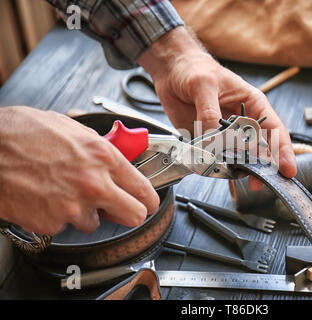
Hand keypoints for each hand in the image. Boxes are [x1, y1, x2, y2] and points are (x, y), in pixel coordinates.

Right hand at [0, 107, 158, 234]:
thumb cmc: (23, 134)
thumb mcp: (74, 130)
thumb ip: (102, 148)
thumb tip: (119, 159)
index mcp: (103, 157)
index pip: (144, 190)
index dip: (149, 200)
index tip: (149, 203)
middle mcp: (93, 185)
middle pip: (134, 215)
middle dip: (129, 213)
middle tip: (119, 207)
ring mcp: (73, 207)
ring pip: (95, 222)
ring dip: (85, 211)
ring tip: (64, 191)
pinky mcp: (52, 224)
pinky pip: (65, 226)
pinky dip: (59, 216)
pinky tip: (47, 197)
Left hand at [139, 27, 296, 187]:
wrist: (171, 71)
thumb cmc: (194, 69)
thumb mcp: (204, 84)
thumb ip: (209, 111)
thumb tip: (212, 137)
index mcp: (252, 104)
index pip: (274, 130)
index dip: (283, 151)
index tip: (287, 169)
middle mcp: (242, 122)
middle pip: (261, 149)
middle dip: (263, 167)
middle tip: (259, 182)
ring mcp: (226, 134)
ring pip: (240, 158)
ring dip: (239, 169)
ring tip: (237, 176)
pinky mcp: (210, 142)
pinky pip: (217, 159)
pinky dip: (218, 168)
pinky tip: (217, 171)